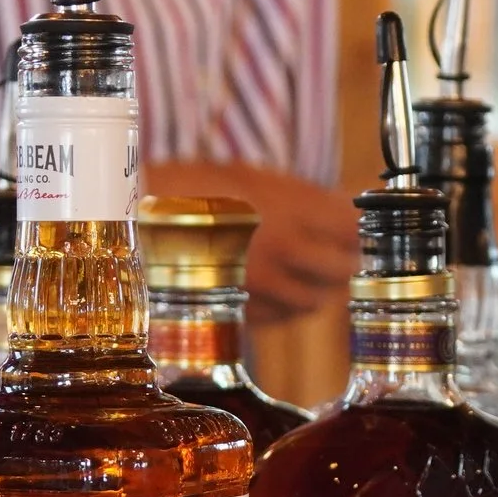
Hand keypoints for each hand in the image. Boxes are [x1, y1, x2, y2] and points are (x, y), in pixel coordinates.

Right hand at [140, 160, 355, 323]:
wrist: (135, 219)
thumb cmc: (197, 190)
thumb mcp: (255, 178)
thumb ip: (309, 198)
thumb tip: (357, 207)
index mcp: (291, 209)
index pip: (356, 230)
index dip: (363, 233)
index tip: (363, 233)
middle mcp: (281, 250)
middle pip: (344, 270)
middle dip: (343, 264)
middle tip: (336, 255)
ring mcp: (260, 286)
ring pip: (315, 301)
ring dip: (314, 289)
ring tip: (297, 272)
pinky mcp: (240, 312)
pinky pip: (280, 318)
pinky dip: (282, 307)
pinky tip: (268, 288)